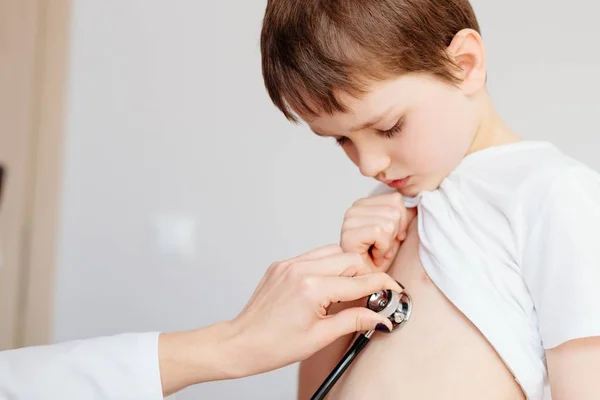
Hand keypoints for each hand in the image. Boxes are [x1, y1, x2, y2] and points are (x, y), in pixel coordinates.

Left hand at [157, 245, 401, 395]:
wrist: (241, 342)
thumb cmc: (274, 345)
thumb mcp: (320, 337)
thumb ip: (353, 320)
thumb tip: (379, 317)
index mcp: (311, 288)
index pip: (359, 281)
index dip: (382, 285)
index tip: (394, 289)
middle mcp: (300, 269)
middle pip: (349, 259)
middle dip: (365, 274)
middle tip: (372, 293)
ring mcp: (289, 264)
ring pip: (332, 252)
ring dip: (346, 267)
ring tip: (349, 290)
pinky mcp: (282, 264)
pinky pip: (313, 256)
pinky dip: (327, 266)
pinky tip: (327, 285)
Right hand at [340, 192, 411, 270]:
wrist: (369, 282)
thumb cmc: (381, 257)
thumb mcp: (397, 230)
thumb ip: (403, 213)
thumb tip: (417, 201)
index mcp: (364, 204)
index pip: (395, 200)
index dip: (401, 222)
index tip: (391, 237)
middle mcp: (354, 209)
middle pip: (394, 212)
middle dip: (394, 234)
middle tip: (383, 247)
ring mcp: (349, 221)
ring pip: (388, 223)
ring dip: (388, 244)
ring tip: (379, 252)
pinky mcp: (349, 234)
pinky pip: (379, 232)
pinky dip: (382, 248)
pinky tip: (375, 256)